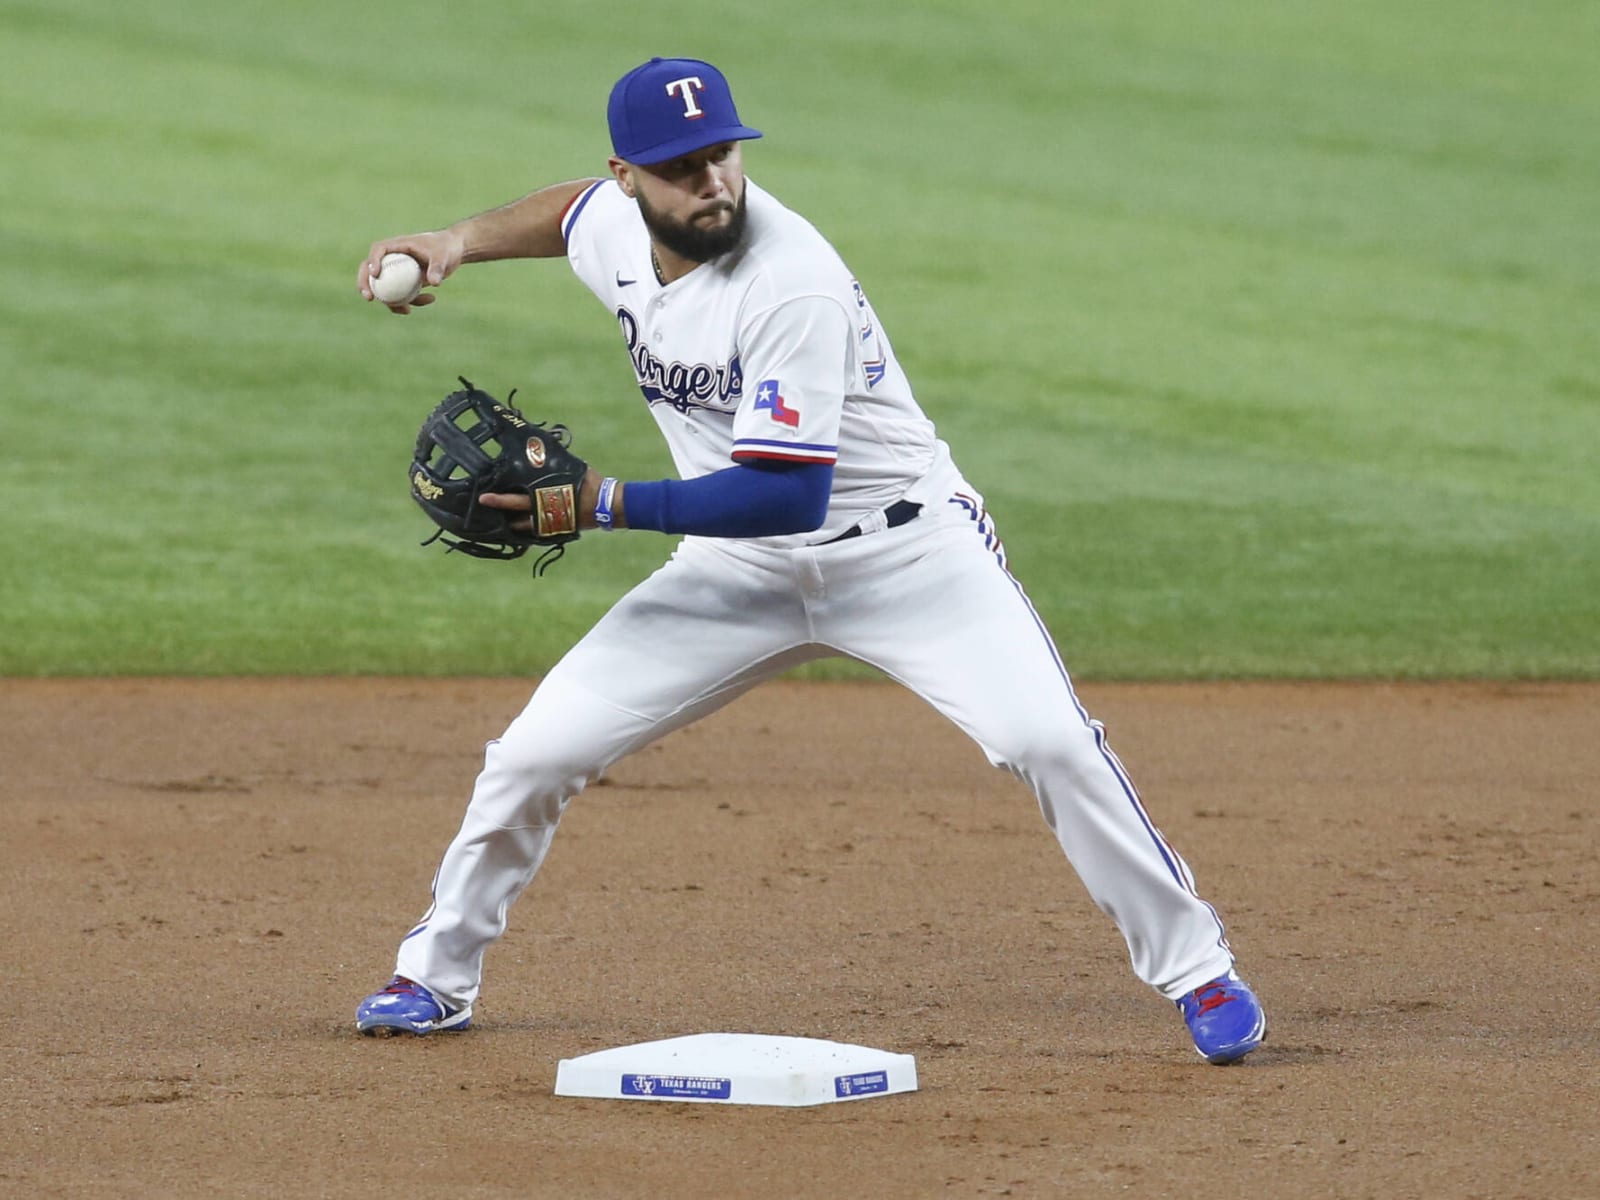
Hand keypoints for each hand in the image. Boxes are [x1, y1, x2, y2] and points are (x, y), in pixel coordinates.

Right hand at [357, 229, 467, 313]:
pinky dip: (411, 301)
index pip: (378, 249)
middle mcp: (393, 257)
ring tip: (407, 311)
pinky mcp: (405, 281)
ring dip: (391, 302)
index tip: (375, 274)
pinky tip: (430, 299)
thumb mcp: (443, 256)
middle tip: (369, 298)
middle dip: (365, 283)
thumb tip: (434, 283)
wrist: (453, 251)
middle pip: (370, 268)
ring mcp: (397, 270)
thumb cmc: (446, 248)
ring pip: (384, 287)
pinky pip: (401, 294)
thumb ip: (438, 268)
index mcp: (397, 245)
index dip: (373, 261)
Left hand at [479, 469, 607, 532]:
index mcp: (543, 496)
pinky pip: (537, 531)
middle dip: (499, 508)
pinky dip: (527, 528)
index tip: (483, 498)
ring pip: (523, 527)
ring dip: (511, 522)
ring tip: (499, 518)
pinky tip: (520, 524)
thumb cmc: (588, 482)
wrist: (605, 504)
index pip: (515, 499)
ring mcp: (549, 524)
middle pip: (515, 514)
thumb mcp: (568, 467)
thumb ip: (552, 462)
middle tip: (484, 504)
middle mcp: (542, 512)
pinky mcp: (556, 530)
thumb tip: (539, 446)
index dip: (498, 499)